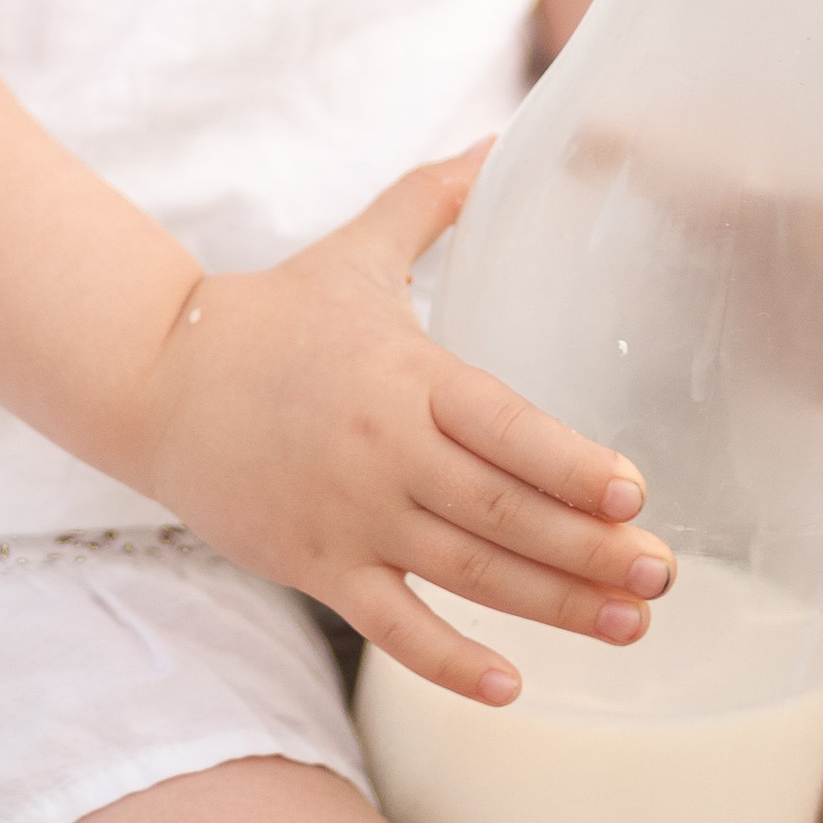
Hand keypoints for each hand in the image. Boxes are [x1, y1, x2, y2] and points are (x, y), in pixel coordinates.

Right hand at [124, 150, 676, 706]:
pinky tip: (510, 685)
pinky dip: (448, 660)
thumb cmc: (274, 314)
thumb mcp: (359, 249)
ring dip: (551, 606)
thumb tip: (503, 136)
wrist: (157, 376)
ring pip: (465, 573)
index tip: (636, 495)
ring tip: (629, 629)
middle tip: (665, 577)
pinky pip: (391, 625)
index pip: (504, 425)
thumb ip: (436, 199)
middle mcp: (385, 450)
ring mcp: (349, 516)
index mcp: (406, 374)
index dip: (571, 464)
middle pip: (502, 509)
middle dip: (591, 550)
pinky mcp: (315, 564)